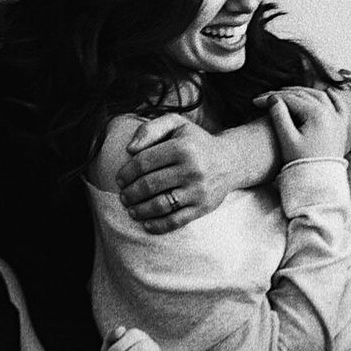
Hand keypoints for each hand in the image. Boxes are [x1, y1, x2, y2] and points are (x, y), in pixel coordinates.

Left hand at [115, 114, 234, 233]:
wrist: (230, 161)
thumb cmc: (195, 142)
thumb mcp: (176, 124)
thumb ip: (150, 129)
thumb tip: (130, 149)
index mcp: (182, 147)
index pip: (144, 162)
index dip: (127, 173)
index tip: (120, 179)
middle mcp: (192, 169)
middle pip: (149, 185)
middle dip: (130, 193)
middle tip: (124, 197)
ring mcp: (198, 190)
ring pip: (160, 205)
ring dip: (140, 210)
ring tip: (132, 210)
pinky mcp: (203, 207)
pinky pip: (176, 220)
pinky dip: (158, 225)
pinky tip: (146, 224)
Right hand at [258, 87, 348, 164]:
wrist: (321, 183)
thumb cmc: (302, 163)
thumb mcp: (287, 140)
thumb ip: (279, 117)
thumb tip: (273, 98)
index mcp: (316, 114)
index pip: (290, 99)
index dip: (270, 98)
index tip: (254, 101)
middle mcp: (329, 112)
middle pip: (304, 95)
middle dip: (283, 94)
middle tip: (266, 98)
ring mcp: (337, 119)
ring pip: (320, 97)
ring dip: (303, 92)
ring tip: (287, 93)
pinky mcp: (341, 127)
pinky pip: (340, 107)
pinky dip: (333, 97)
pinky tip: (328, 92)